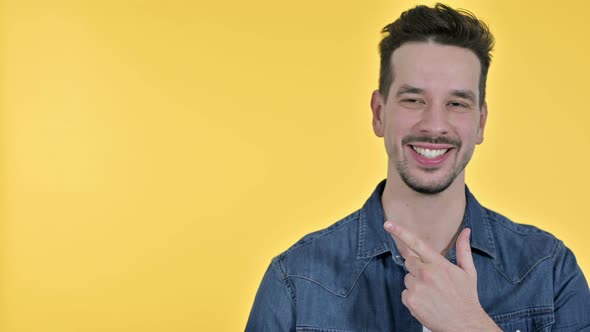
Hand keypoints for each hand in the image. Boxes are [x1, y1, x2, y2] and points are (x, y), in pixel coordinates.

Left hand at [383, 221, 500, 331]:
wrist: (465, 324)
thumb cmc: (466, 297)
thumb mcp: (468, 272)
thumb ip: (463, 249)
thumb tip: (466, 231)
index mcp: (438, 264)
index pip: (416, 243)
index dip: (400, 232)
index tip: (387, 224)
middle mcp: (426, 274)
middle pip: (409, 262)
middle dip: (417, 267)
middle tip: (432, 280)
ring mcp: (417, 288)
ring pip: (407, 278)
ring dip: (415, 284)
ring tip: (432, 294)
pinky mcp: (410, 301)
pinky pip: (405, 293)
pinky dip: (412, 297)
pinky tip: (426, 302)